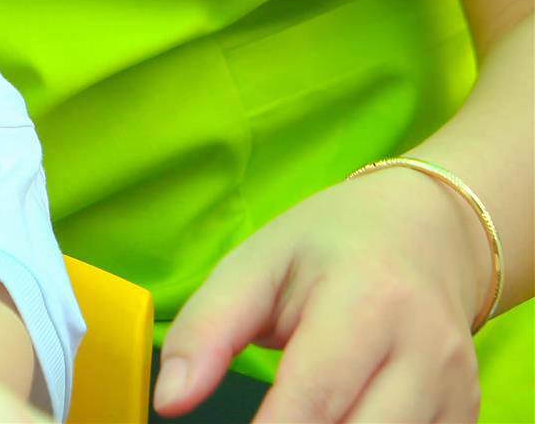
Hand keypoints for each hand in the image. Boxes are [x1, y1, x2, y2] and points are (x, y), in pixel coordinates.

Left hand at [157, 168, 488, 421]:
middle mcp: (427, 349)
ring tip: (289, 415)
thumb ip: (206, 331)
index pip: (316, 396)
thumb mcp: (254, 266)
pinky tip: (339, 417)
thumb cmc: (327, 247)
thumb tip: (170, 400)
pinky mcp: (466, 409)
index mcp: (369, 300)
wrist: (422, 231)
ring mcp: (456, 386)